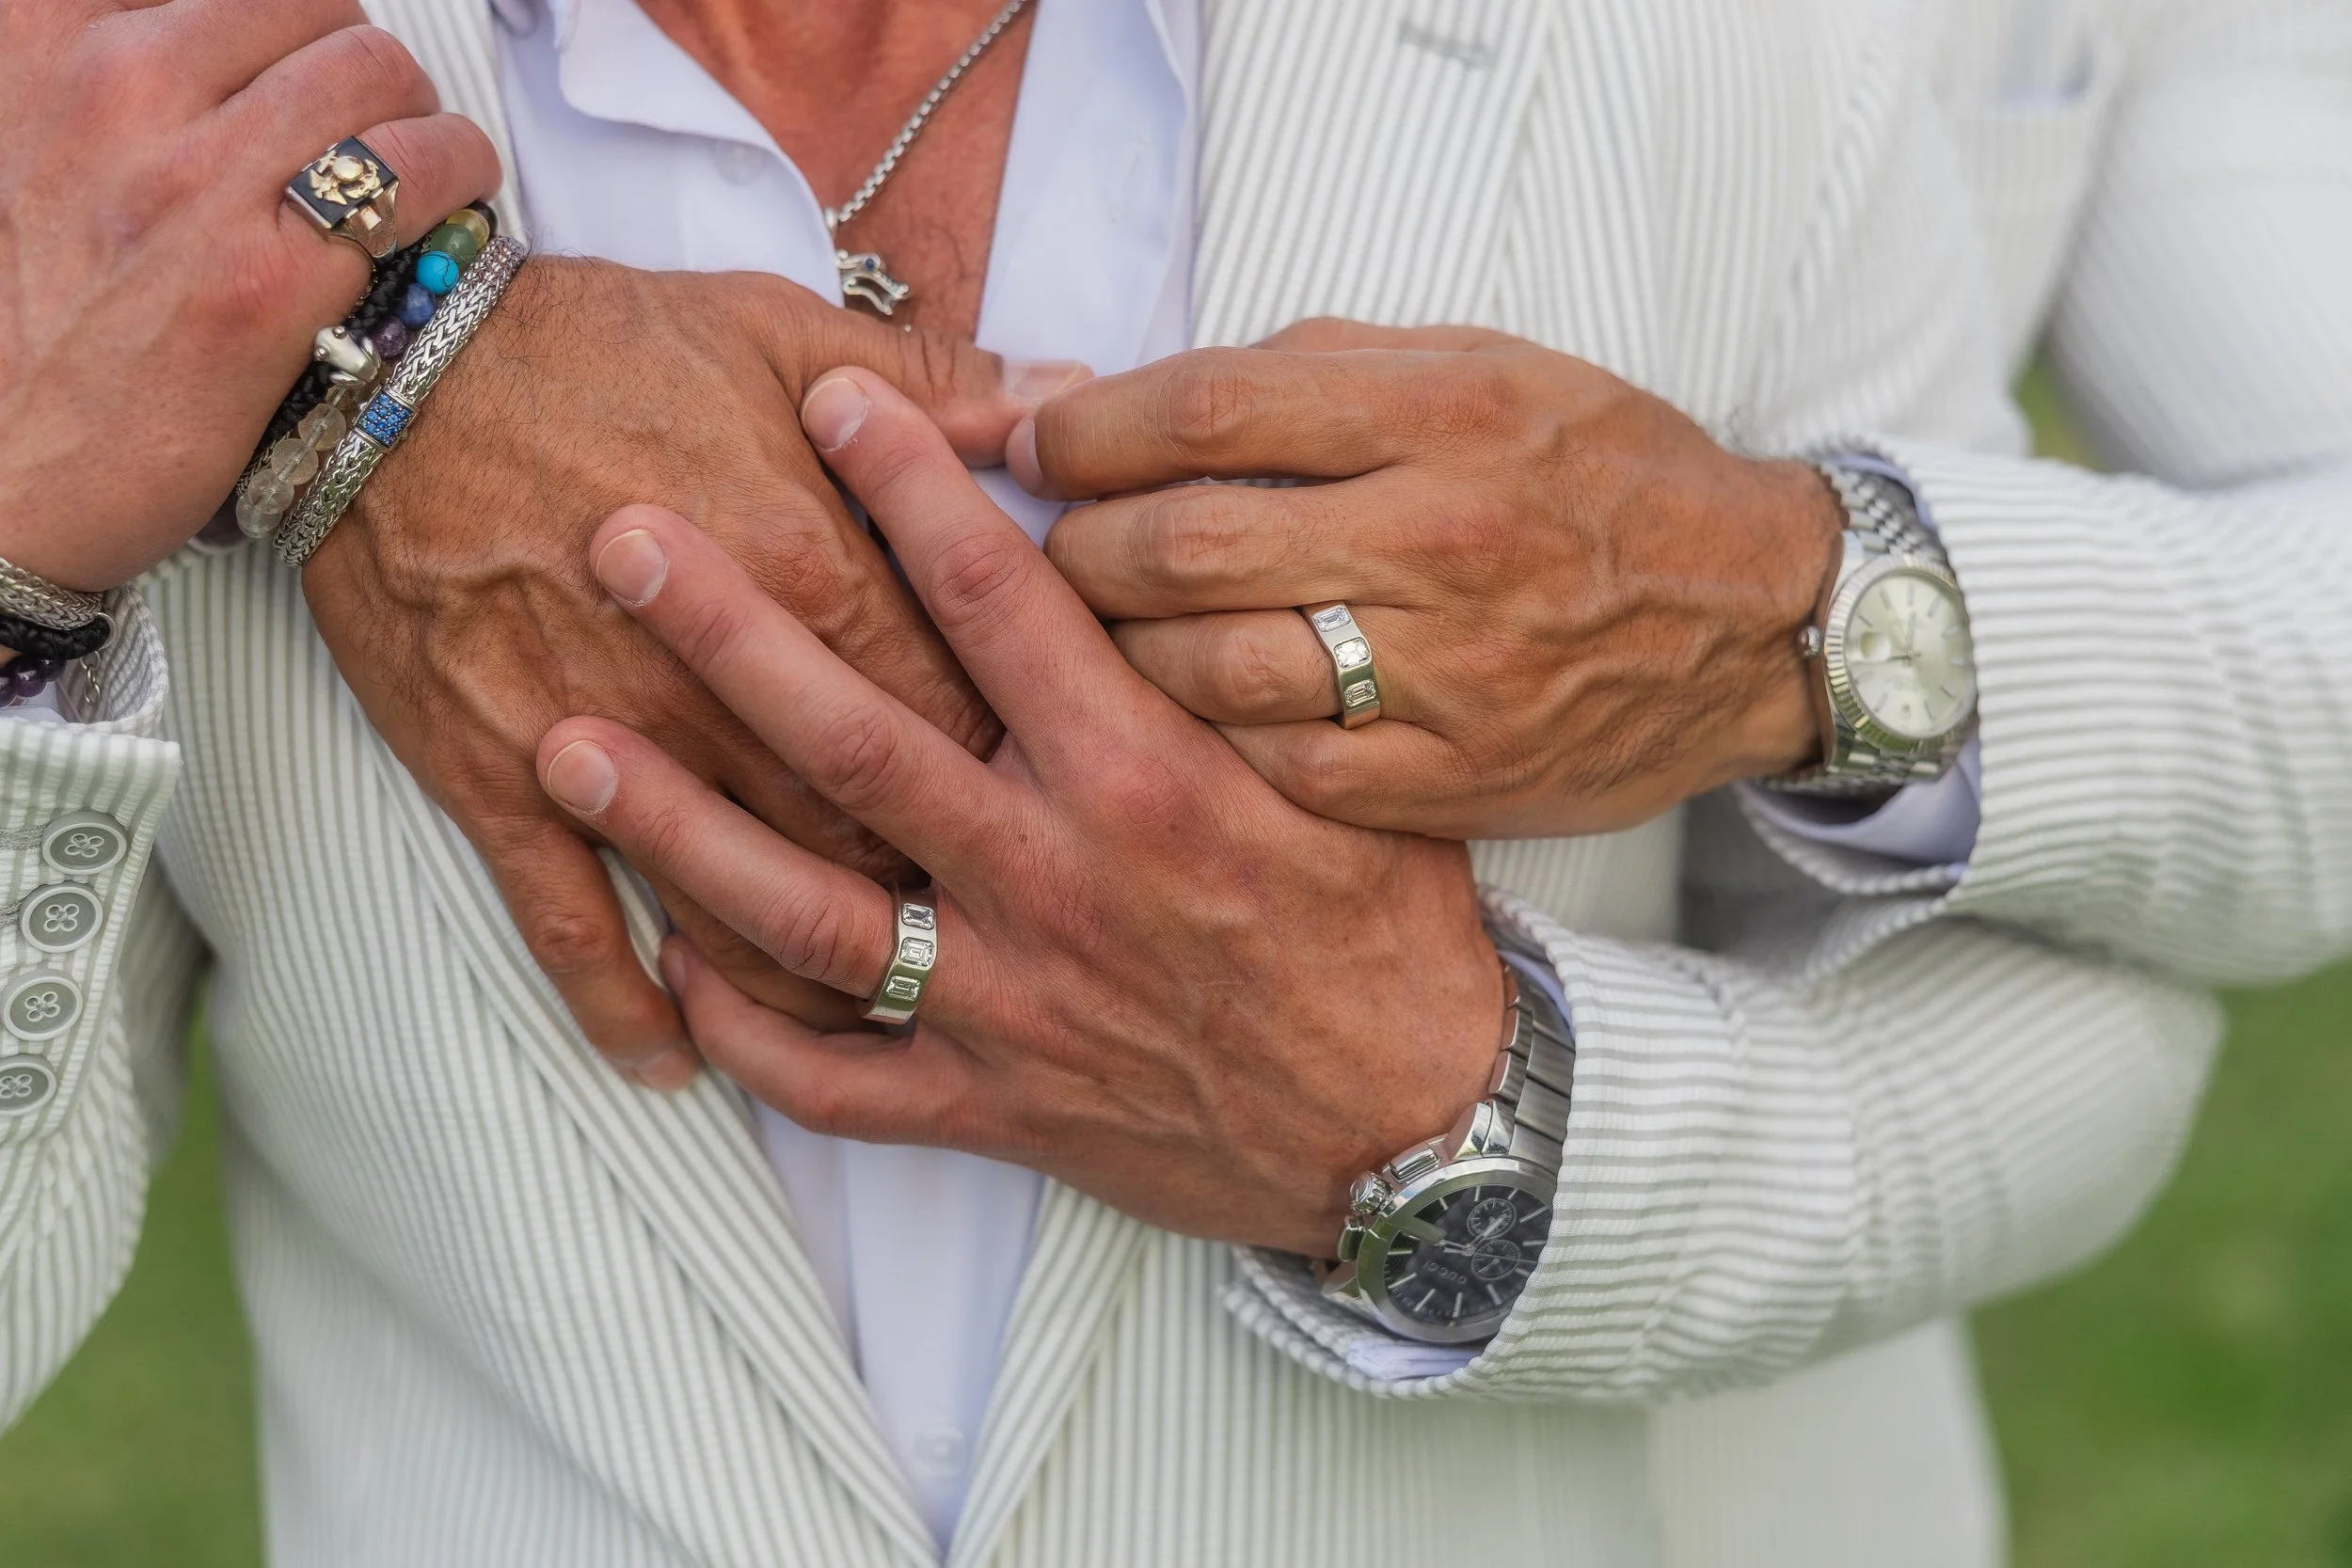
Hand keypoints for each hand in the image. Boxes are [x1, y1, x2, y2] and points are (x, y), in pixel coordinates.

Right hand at [0, 0, 497, 589]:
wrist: (7, 478)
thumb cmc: (33, 326)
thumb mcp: (39, 150)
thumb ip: (124, 79)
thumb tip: (238, 43)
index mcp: (44, 41)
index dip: (284, 27)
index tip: (300, 67)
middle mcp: (113, 88)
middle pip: (314, 9)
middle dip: (360, 69)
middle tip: (369, 128)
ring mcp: (194, 181)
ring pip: (377, 72)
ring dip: (418, 118)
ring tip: (418, 167)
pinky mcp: (267, 278)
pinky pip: (417, 173)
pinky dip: (456, 178)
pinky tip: (450, 207)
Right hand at [303, 257, 1083, 1087]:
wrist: (384, 368)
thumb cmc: (594, 343)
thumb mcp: (778, 330)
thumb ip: (936, 384)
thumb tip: (1065, 399)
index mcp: (813, 574)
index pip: (953, 711)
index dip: (1010, 765)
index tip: (1045, 799)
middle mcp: (726, 688)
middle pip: (868, 828)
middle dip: (934, 886)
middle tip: (985, 928)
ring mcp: (610, 747)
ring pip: (742, 907)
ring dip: (808, 977)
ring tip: (863, 1015)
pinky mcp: (499, 782)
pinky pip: (571, 924)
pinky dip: (621, 1003)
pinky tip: (670, 1059)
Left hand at [534, 370, 1503, 1254]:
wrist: (1420, 1132)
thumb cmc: (1388, 933)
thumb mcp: (1331, 770)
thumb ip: (1216, 662)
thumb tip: (1129, 539)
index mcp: (1144, 776)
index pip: (998, 598)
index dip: (903, 484)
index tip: (824, 400)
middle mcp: (1054, 878)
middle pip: (854, 735)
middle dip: (724, 631)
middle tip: (619, 541)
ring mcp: (1011, 1001)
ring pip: (802, 911)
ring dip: (672, 827)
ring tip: (562, 751)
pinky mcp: (994, 1104)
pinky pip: (838, 1078)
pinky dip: (744, 1033)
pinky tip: (670, 972)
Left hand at [1016, 320, 1844, 839]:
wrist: (1756, 621)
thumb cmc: (1608, 479)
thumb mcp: (1489, 370)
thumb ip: (1325, 370)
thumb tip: (1153, 391)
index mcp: (1449, 416)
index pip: (1211, 409)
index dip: (1094, 429)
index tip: (1043, 445)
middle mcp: (1447, 541)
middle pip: (1188, 547)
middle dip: (1081, 550)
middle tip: (1053, 550)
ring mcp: (1452, 673)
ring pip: (1216, 672)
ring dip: (1123, 655)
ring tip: (1100, 637)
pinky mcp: (1458, 778)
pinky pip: (1284, 768)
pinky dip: (1213, 744)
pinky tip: (1189, 720)